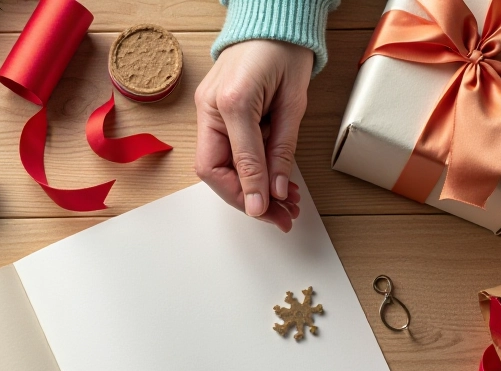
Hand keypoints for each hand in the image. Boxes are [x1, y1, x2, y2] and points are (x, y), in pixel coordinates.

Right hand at [195, 40, 312, 231]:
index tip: (267, 213)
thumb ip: (281, 150)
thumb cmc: (285, 52)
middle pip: (214, 170)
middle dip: (246, 198)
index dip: (249, 192)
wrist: (273, 23)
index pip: (234, 162)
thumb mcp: (293, 103)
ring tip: (283, 204)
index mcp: (232, 101)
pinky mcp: (213, 112)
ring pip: (217, 166)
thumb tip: (275, 192)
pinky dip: (246, 172)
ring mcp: (207, 109)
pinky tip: (272, 184)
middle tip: (279, 217)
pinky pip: (224, 151)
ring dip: (248, 189)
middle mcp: (210, 106)